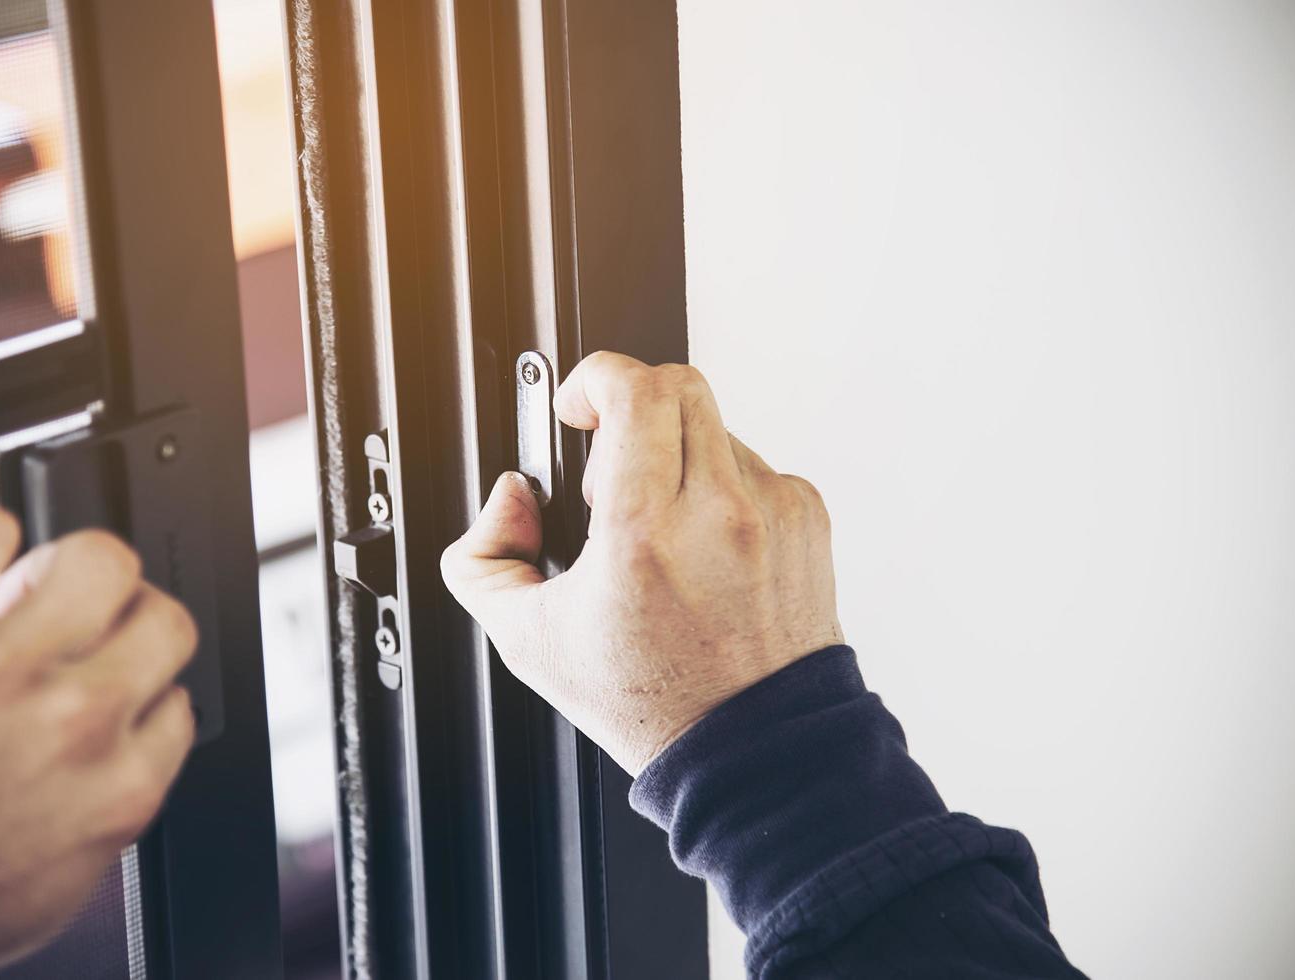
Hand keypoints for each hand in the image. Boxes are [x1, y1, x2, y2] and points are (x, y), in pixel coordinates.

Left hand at [0, 505, 197, 978]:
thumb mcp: (53, 881)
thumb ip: (106, 806)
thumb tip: (123, 755)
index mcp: (117, 788)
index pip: (178, 703)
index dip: (139, 693)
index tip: (107, 692)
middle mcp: (79, 720)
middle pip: (165, 619)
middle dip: (126, 622)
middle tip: (83, 631)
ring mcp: (5, 666)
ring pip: (100, 558)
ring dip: (70, 568)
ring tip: (29, 590)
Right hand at [441, 352, 842, 774]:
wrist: (754, 747)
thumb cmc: (654, 703)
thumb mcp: (530, 642)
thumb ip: (486, 558)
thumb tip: (511, 499)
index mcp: (646, 534)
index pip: (634, 392)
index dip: (595, 378)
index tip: (577, 404)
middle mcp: (719, 513)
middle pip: (679, 386)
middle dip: (633, 403)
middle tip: (610, 456)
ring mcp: (772, 512)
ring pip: (715, 426)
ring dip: (677, 452)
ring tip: (659, 524)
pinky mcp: (808, 519)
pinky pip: (755, 466)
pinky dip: (721, 487)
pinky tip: (704, 546)